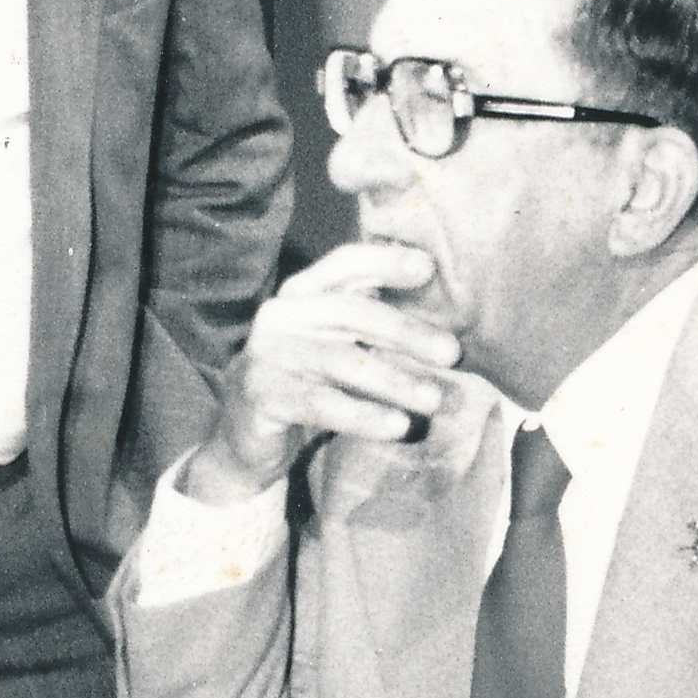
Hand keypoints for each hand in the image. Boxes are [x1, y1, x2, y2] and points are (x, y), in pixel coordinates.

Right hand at [182, 242, 460, 501]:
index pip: (344, 264)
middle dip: (405, 331)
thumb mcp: (336, 344)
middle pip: (350, 311)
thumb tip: (445, 319)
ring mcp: (266, 354)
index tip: (428, 269)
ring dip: (394, 380)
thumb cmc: (308, 382)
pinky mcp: (260, 394)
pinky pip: (320, 403)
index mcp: (301, 294)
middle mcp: (280, 315)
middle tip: (452, 353)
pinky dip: (364, 416)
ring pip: (340, 361)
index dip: (385, 262)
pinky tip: (397, 427)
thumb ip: (372, 323)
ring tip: (433, 400)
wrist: (246, 435)